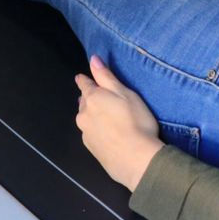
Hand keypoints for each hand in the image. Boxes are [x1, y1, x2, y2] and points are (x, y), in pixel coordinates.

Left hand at [74, 55, 163, 191]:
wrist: (135, 159)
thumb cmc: (136, 121)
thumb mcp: (126, 94)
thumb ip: (107, 77)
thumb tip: (93, 59)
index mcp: (93, 98)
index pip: (85, 84)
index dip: (85, 80)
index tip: (82, 78)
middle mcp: (84, 114)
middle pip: (83, 102)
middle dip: (89, 99)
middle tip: (102, 99)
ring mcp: (85, 133)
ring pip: (85, 119)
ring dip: (92, 115)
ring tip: (105, 118)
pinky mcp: (91, 148)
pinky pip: (91, 133)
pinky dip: (96, 130)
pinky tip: (107, 135)